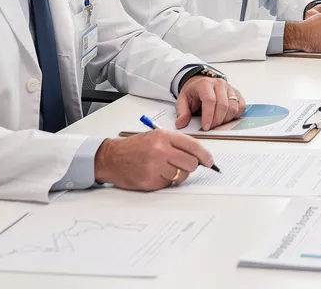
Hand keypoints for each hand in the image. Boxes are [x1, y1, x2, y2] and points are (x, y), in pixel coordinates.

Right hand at [94, 130, 212, 190]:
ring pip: (181, 176)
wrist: (111, 158)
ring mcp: (154, 168)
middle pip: (191, 164)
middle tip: (183, 164)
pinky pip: (168, 184)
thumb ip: (177, 143)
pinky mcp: (150, 182)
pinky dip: (165, 181)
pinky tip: (155, 173)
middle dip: (191, 166)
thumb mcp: (156, 136)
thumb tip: (199, 155)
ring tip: (165, 168)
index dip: (205, 155)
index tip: (210, 161)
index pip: (193, 146)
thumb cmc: (134, 147)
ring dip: (177, 174)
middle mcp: (160, 151)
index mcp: (163, 137)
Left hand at [175, 76, 246, 130]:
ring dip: (226, 119)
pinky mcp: (237, 93)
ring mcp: (230, 88)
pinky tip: (226, 117)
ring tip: (217, 122)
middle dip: (217, 120)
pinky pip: (241, 106)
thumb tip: (181, 123)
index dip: (208, 116)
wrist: (200, 83)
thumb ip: (182, 112)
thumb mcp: (182, 100)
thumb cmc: (193, 92)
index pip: (210, 100)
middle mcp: (219, 84)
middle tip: (210, 127)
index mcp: (205, 84)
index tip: (205, 127)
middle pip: (223, 105)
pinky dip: (235, 115)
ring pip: (233, 107)